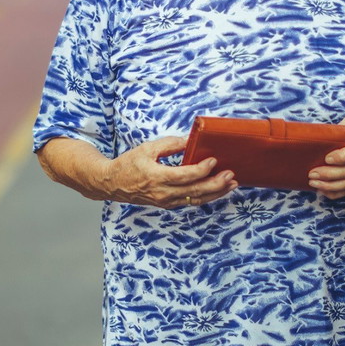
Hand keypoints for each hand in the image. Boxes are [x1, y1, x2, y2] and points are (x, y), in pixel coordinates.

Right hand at [103, 136, 237, 208]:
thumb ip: (169, 144)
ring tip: (231, 185)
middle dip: (216, 184)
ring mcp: (166, 201)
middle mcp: (163, 193)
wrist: (113, 183)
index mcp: (157, 177)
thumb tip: (189, 140)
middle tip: (231, 175)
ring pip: (196, 200)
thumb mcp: (147, 148)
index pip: (185, 176)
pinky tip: (216, 190)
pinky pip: (190, 202)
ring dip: (216, 193)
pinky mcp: (167, 204)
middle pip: (195, 191)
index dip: (202, 169)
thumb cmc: (129, 164)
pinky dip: (205, 196)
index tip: (213, 160)